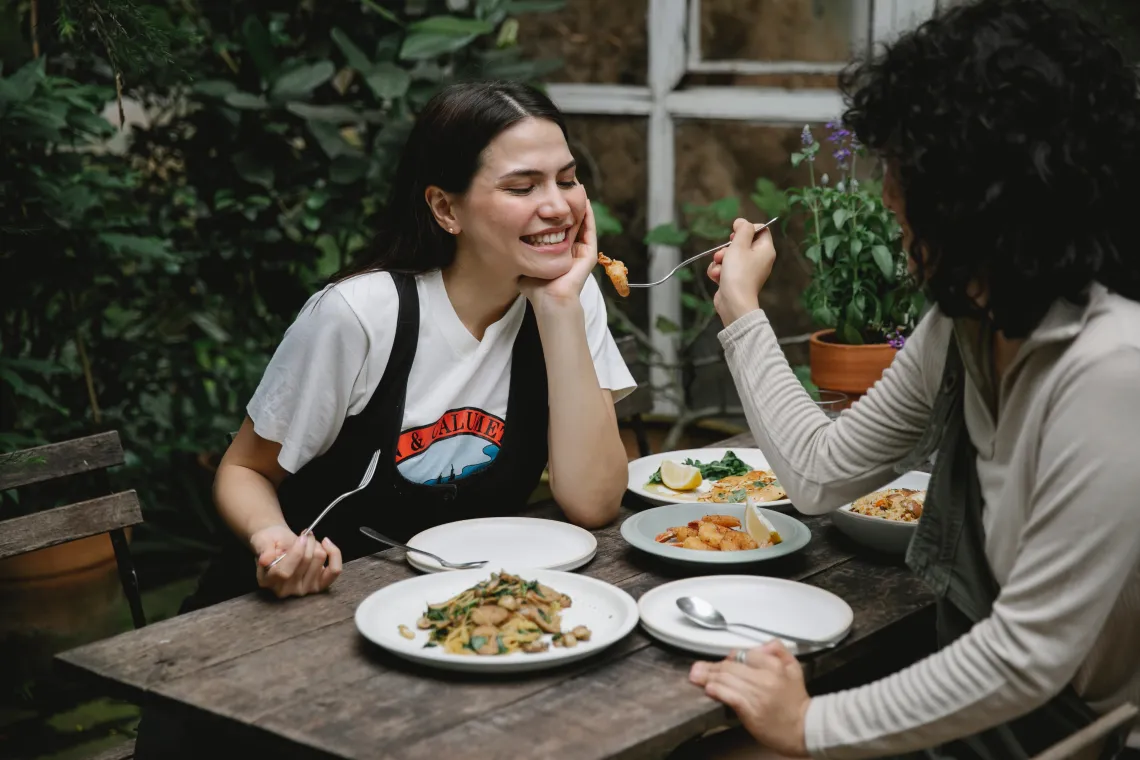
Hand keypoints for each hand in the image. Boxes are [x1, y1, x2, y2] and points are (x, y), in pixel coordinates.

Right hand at [250, 524, 342, 597]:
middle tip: (304, 534)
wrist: (278, 543)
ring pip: (319, 561)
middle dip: (308, 542)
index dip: (297, 552)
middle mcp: (285, 590)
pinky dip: (334, 553)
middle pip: (305, 563)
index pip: (285, 572)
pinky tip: (326, 543)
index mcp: (267, 580)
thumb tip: (265, 560)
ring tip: (308, 541)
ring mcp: (303, 590)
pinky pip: (334, 570)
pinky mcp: (318, 586)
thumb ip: (264, 551)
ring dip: (317, 545)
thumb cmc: (270, 542)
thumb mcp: (262, 541)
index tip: (302, 536)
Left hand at [518, 189, 597, 312]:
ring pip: (582, 223)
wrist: (548, 301)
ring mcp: (581, 252)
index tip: (548, 196)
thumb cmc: (535, 288)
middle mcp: (572, 250)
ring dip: (579, 206)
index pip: (558, 227)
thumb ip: (519, 252)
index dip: (554, 212)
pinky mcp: (588, 254)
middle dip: (567, 205)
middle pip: (571, 222)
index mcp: (559, 252)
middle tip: (564, 185)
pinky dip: (588, 215)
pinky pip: (589, 230)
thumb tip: (501, 243)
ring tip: (576, 187)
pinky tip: (583, 201)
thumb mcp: (525, 263)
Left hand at [689, 640, 810, 757]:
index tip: (723, 662)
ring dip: (708, 677)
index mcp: (774, 666)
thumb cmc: (796, 700)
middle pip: (731, 667)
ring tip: (696, 676)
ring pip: (727, 680)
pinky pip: (730, 696)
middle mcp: (764, 678)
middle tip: (697, 668)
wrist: (803, 728)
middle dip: (712, 667)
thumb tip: (762, 644)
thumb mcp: (794, 668)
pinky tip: (708, 689)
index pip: (745, 655)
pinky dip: (717, 691)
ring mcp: (756, 695)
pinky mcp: (750, 711)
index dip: (731, 658)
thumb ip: (779, 650)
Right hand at [708, 217, 777, 325]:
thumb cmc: (739, 273)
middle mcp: (759, 260)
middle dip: (728, 247)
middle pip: (742, 243)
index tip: (735, 232)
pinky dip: (719, 271)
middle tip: (724, 252)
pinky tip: (718, 276)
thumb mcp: (740, 245)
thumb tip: (742, 222)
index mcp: (765, 250)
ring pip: (730, 256)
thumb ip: (742, 230)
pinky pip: (725, 269)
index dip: (746, 229)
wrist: (734, 302)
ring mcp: (747, 271)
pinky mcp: (736, 280)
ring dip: (720, 260)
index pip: (761, 230)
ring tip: (720, 267)